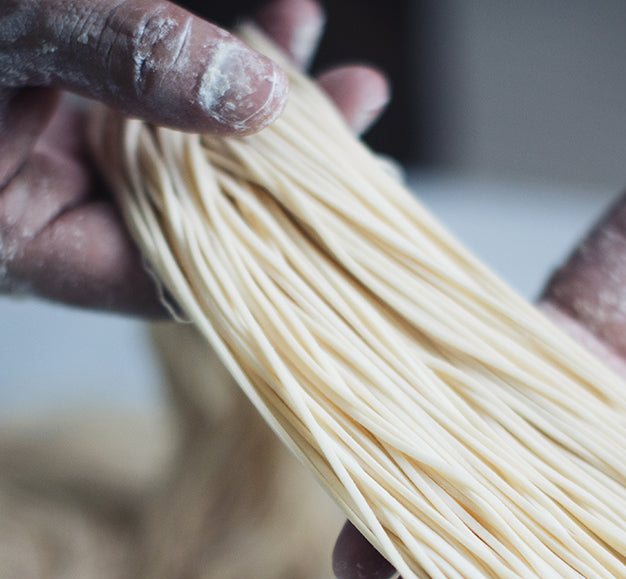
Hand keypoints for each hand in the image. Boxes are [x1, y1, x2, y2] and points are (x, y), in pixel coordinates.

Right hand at [0, 0, 385, 312]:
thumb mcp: (11, 36)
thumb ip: (118, 55)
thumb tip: (254, 86)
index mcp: (28, 243)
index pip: (173, 277)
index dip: (266, 248)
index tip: (347, 204)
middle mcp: (56, 208)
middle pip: (199, 213)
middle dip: (288, 171)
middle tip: (364, 128)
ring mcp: (65, 154)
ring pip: (191, 151)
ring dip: (268, 106)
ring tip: (346, 77)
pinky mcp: (70, 105)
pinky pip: (164, 94)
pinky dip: (217, 59)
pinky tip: (282, 26)